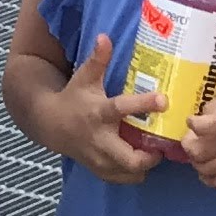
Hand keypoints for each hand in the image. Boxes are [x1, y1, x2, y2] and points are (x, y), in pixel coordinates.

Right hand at [43, 34, 164, 184]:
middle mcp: (99, 139)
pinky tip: (142, 161)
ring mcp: (99, 158)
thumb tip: (105, 36)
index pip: (122, 109)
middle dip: (150, 155)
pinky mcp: (99, 170)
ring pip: (128, 172)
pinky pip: (123, 179)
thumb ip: (97, 59)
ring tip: (156, 152)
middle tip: (163, 145)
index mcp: (98, 112)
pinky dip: (135, 173)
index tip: (164, 100)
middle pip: (129, 157)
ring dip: (145, 165)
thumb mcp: (84, 77)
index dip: (143, 105)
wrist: (51, 125)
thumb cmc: (73, 98)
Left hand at [180, 82, 215, 187]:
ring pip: (207, 170)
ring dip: (196, 162)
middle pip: (200, 153)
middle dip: (188, 146)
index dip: (195, 125)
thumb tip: (199, 120)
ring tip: (199, 153)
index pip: (210, 126)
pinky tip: (208, 169)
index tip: (191, 120)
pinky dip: (209, 178)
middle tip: (191, 138)